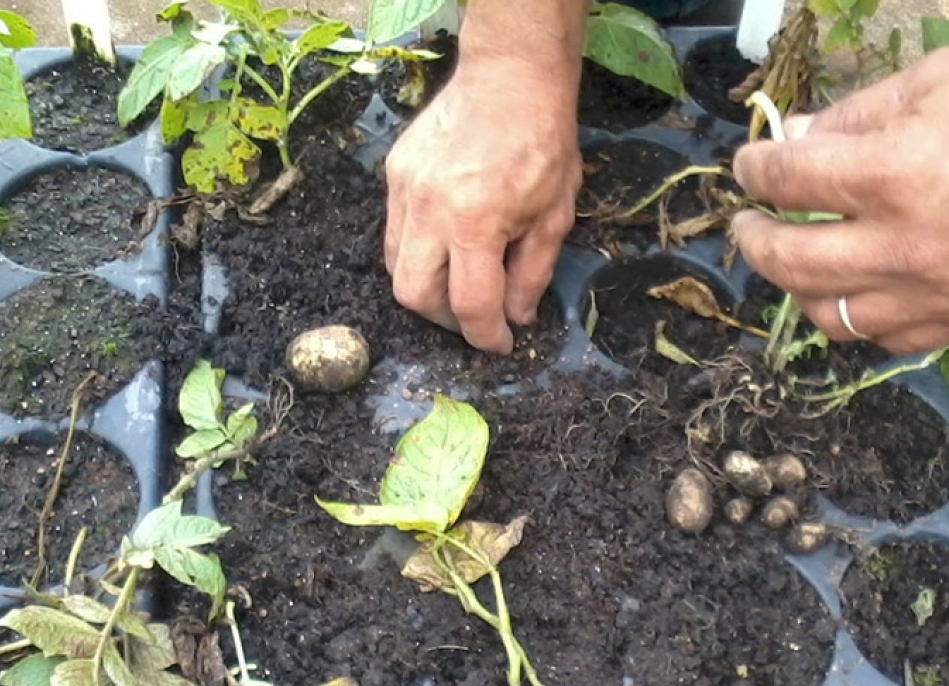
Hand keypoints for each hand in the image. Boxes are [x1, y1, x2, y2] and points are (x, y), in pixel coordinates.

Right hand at [384, 57, 581, 353]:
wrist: (510, 77)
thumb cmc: (543, 143)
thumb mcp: (554, 216)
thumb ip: (531, 274)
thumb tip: (515, 317)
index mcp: (475, 223)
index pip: (470, 305)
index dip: (486, 337)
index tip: (500, 344)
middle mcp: (429, 211)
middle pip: (413, 296)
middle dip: (444, 320)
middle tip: (474, 318)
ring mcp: (404, 190)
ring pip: (394, 266)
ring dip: (426, 287)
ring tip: (458, 283)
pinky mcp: (393, 173)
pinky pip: (394, 231)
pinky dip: (417, 251)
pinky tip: (446, 243)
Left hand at [730, 45, 948, 353]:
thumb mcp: (946, 80)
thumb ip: (860, 112)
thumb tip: (797, 134)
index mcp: (895, 174)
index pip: (787, 179)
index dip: (754, 169)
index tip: (748, 164)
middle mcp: (903, 247)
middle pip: (789, 261)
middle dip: (753, 240)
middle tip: (746, 225)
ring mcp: (933, 295)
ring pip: (830, 315)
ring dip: (797, 288)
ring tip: (794, 261)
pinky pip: (884, 341)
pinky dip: (856, 318)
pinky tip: (852, 293)